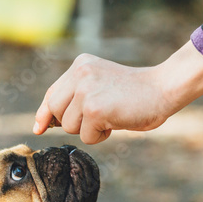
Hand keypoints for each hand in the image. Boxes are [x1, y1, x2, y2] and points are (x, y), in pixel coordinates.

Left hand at [34, 41, 202, 143]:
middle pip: (57, 112)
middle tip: (99, 117)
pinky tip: (117, 121)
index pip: (53, 93)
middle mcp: (79, 74)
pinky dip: (101, 136)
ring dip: (89, 129)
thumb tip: (46, 122)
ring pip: (70, 126)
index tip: (39, 127)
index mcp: (80, 65)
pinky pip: (86, 136)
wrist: (163, 88)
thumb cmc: (136, 93)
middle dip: (73, 122)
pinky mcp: (94, 109)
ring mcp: (85, 91)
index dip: (45, 113)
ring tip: (111, 116)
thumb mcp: (101, 86)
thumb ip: (76, 96)